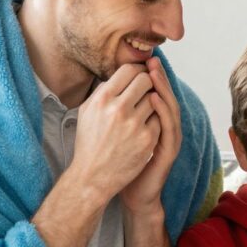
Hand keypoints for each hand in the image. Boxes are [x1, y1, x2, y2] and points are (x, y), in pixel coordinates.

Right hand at [69, 64, 158, 206]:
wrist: (93, 176)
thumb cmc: (89, 142)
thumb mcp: (87, 111)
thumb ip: (103, 91)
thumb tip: (121, 74)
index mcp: (102, 99)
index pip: (129, 70)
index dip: (139, 70)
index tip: (142, 74)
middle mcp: (118, 109)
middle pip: (146, 81)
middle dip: (149, 83)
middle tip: (147, 90)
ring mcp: (134, 125)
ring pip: (155, 99)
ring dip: (152, 103)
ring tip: (143, 111)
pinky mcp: (147, 139)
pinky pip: (159, 119)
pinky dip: (154, 121)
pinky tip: (144, 128)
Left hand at [121, 58, 182, 213]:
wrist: (124, 191)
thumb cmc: (118, 163)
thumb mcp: (117, 132)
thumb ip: (119, 114)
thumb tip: (108, 89)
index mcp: (153, 123)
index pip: (156, 93)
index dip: (151, 77)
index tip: (142, 60)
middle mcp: (164, 129)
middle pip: (166, 96)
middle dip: (160, 78)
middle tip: (153, 60)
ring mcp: (168, 140)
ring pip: (171, 109)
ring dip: (164, 89)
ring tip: (155, 73)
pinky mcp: (168, 151)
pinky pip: (169, 127)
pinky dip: (163, 111)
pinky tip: (155, 98)